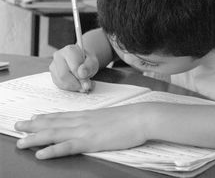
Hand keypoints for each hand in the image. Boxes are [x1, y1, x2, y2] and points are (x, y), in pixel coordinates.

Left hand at [14, 104, 146, 158]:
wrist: (141, 117)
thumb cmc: (130, 117)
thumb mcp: (111, 116)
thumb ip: (99, 120)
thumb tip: (94, 124)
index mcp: (88, 115)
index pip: (62, 116)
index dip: (46, 117)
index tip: (34, 117)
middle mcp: (82, 120)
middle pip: (53, 123)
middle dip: (34, 126)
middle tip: (18, 126)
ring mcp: (85, 130)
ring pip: (54, 134)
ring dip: (35, 138)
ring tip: (20, 142)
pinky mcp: (90, 141)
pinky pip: (67, 147)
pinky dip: (52, 150)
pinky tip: (40, 154)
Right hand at [49, 44, 98, 91]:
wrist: (83, 60)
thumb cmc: (87, 60)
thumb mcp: (93, 62)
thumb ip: (89, 67)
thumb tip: (82, 74)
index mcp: (69, 50)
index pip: (73, 68)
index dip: (81, 78)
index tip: (89, 83)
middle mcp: (58, 56)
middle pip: (63, 76)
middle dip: (76, 84)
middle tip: (86, 86)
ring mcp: (53, 66)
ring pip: (61, 82)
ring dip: (74, 87)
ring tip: (83, 85)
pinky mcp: (53, 75)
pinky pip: (59, 85)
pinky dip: (70, 88)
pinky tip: (77, 84)